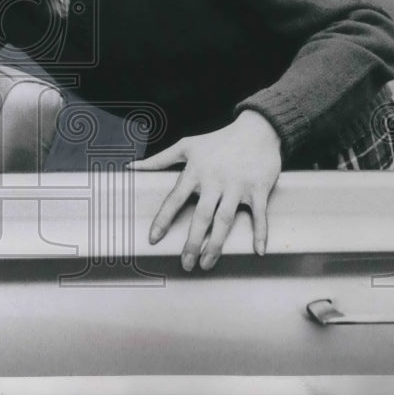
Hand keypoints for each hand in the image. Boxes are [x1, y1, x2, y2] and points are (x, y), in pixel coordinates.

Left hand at [127, 110, 281, 270]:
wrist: (256, 130)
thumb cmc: (218, 140)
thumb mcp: (186, 146)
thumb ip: (159, 159)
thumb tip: (132, 167)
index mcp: (195, 172)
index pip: (175, 198)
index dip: (163, 219)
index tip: (154, 239)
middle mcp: (215, 181)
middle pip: (201, 216)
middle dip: (192, 242)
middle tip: (185, 264)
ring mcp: (237, 186)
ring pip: (225, 220)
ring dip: (216, 245)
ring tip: (206, 264)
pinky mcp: (259, 189)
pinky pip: (259, 215)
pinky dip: (261, 233)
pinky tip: (258, 251)